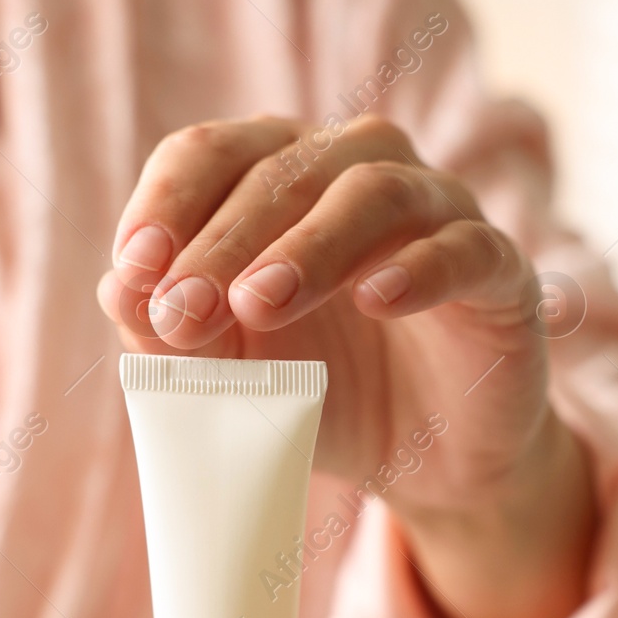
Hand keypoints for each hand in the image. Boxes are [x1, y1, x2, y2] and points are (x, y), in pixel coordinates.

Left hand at [97, 116, 599, 617]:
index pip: (214, 154)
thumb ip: (177, 336)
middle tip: (181, 310)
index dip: (168, 202)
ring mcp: (438, 214)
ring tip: (258, 303)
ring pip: (374, 192)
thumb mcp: (236, 378)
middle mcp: (360, 173)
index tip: (135, 270)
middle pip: (285, 169)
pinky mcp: (500, 271)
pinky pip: (463, 248)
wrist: (433, 464)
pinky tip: (375, 301)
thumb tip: (117, 291)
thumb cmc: (327, 397)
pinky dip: (419, 268)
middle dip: (223, 240)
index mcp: (283, 179)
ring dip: (309, 245)